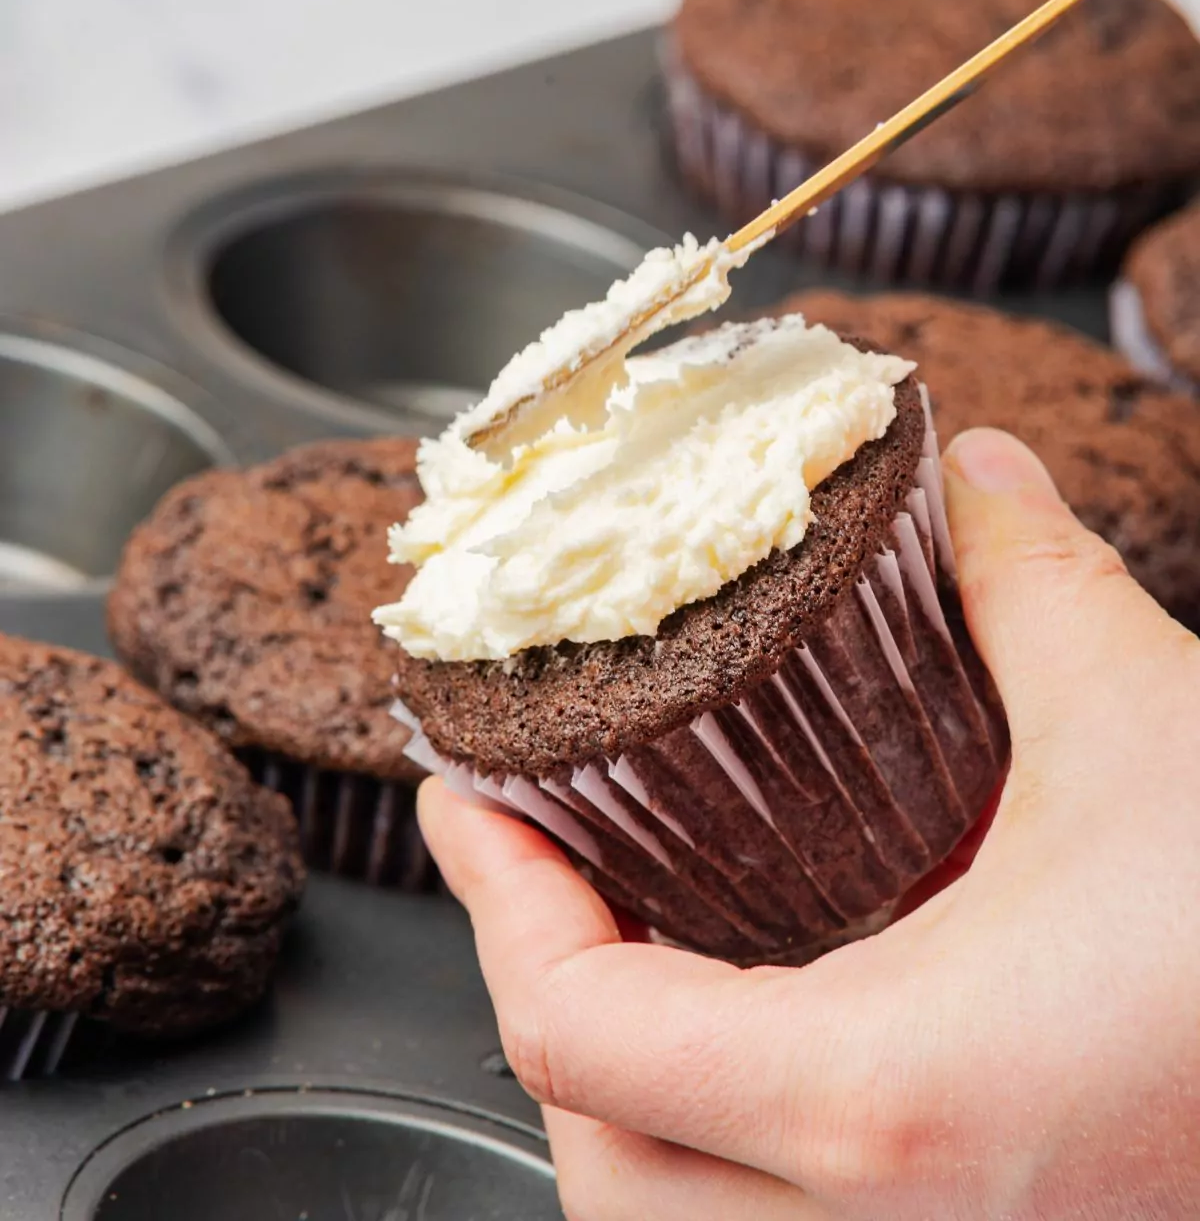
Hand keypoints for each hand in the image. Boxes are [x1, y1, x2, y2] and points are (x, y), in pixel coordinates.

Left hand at [420, 428, 1199, 1220]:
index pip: (576, 1026)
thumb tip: (979, 477)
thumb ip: (1038, 583)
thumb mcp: (1158, 732)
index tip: (473, 793)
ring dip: (617, 1096)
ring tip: (624, 949)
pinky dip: (710, 1157)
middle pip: (594, 1156)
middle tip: (544, 860)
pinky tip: (752, 1039)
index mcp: (885, 1098)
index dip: (494, 894)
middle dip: (542, 997)